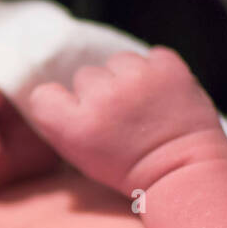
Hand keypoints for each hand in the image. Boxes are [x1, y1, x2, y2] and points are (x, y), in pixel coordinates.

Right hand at [21, 47, 224, 195]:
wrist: (183, 171)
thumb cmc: (129, 168)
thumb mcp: (80, 157)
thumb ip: (63, 122)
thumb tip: (58, 91)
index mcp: (75, 126)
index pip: (43, 94)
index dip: (60, 103)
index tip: (80, 116)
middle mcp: (102, 97)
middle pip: (84, 75)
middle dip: (99, 91)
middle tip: (120, 118)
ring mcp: (137, 78)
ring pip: (117, 61)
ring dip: (127, 77)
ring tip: (143, 104)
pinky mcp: (168, 67)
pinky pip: (152, 56)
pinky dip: (157, 71)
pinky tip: (163, 95)